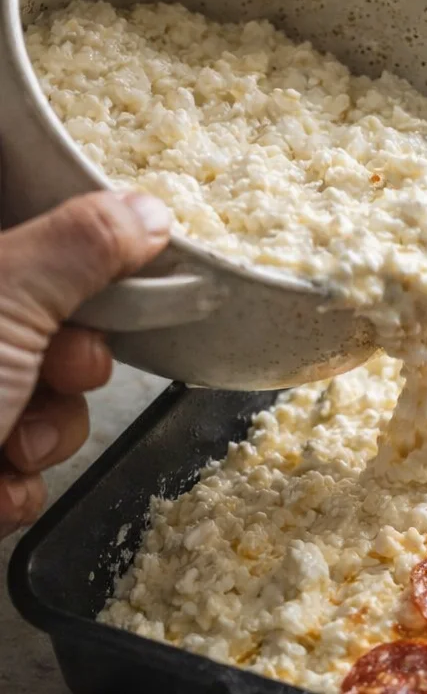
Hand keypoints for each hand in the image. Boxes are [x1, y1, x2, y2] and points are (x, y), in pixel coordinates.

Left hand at [0, 191, 170, 535]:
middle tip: (61, 368)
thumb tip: (146, 211)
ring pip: (41, 399)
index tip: (113, 279)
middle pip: (46, 323)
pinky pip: (17, 461)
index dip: (80, 258)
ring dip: (49, 431)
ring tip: (13, 445)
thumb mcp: (3, 294)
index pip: (29, 233)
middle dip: (72, 361)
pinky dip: (15, 481)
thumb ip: (81, 245)